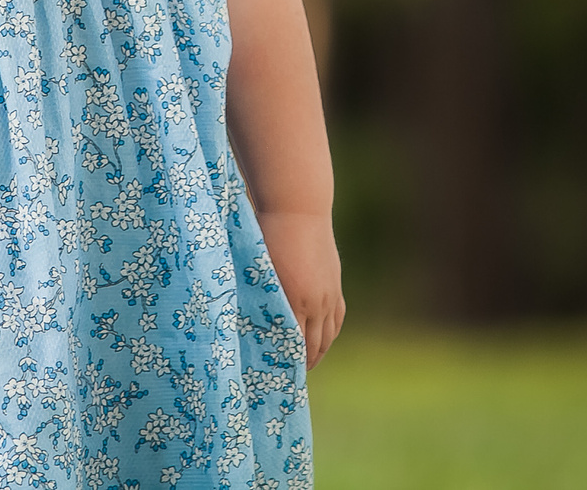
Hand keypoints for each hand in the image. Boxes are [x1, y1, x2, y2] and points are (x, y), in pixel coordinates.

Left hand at [258, 208, 345, 367]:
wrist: (298, 208)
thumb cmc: (267, 233)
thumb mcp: (258, 267)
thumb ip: (259, 294)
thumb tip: (250, 318)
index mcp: (295, 299)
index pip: (294, 344)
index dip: (287, 362)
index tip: (276, 376)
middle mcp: (317, 302)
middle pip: (314, 345)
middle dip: (302, 363)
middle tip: (288, 378)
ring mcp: (329, 294)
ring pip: (328, 334)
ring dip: (318, 351)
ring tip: (305, 365)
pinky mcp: (334, 284)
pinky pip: (337, 318)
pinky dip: (330, 333)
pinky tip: (322, 340)